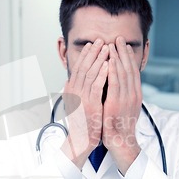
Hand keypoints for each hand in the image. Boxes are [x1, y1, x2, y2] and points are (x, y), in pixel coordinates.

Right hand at [60, 38, 108, 169]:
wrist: (82, 139)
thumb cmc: (83, 122)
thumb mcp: (74, 104)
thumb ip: (73, 91)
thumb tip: (69, 80)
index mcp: (71, 90)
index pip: (78, 67)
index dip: (85, 55)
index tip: (92, 44)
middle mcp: (74, 92)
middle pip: (84, 66)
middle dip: (93, 52)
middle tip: (101, 40)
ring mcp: (82, 98)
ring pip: (90, 73)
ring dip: (99, 59)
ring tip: (107, 48)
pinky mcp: (91, 104)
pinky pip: (97, 85)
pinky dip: (103, 73)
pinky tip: (109, 64)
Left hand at [102, 36, 142, 174]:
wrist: (120, 141)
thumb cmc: (119, 125)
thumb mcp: (124, 107)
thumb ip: (122, 94)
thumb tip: (118, 84)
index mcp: (135, 94)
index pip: (133, 71)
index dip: (128, 57)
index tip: (124, 45)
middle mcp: (133, 94)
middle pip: (129, 68)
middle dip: (124, 52)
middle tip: (119, 38)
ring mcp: (126, 98)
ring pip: (123, 72)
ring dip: (118, 57)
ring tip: (113, 44)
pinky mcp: (116, 103)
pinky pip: (115, 83)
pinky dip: (113, 70)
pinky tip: (110, 60)